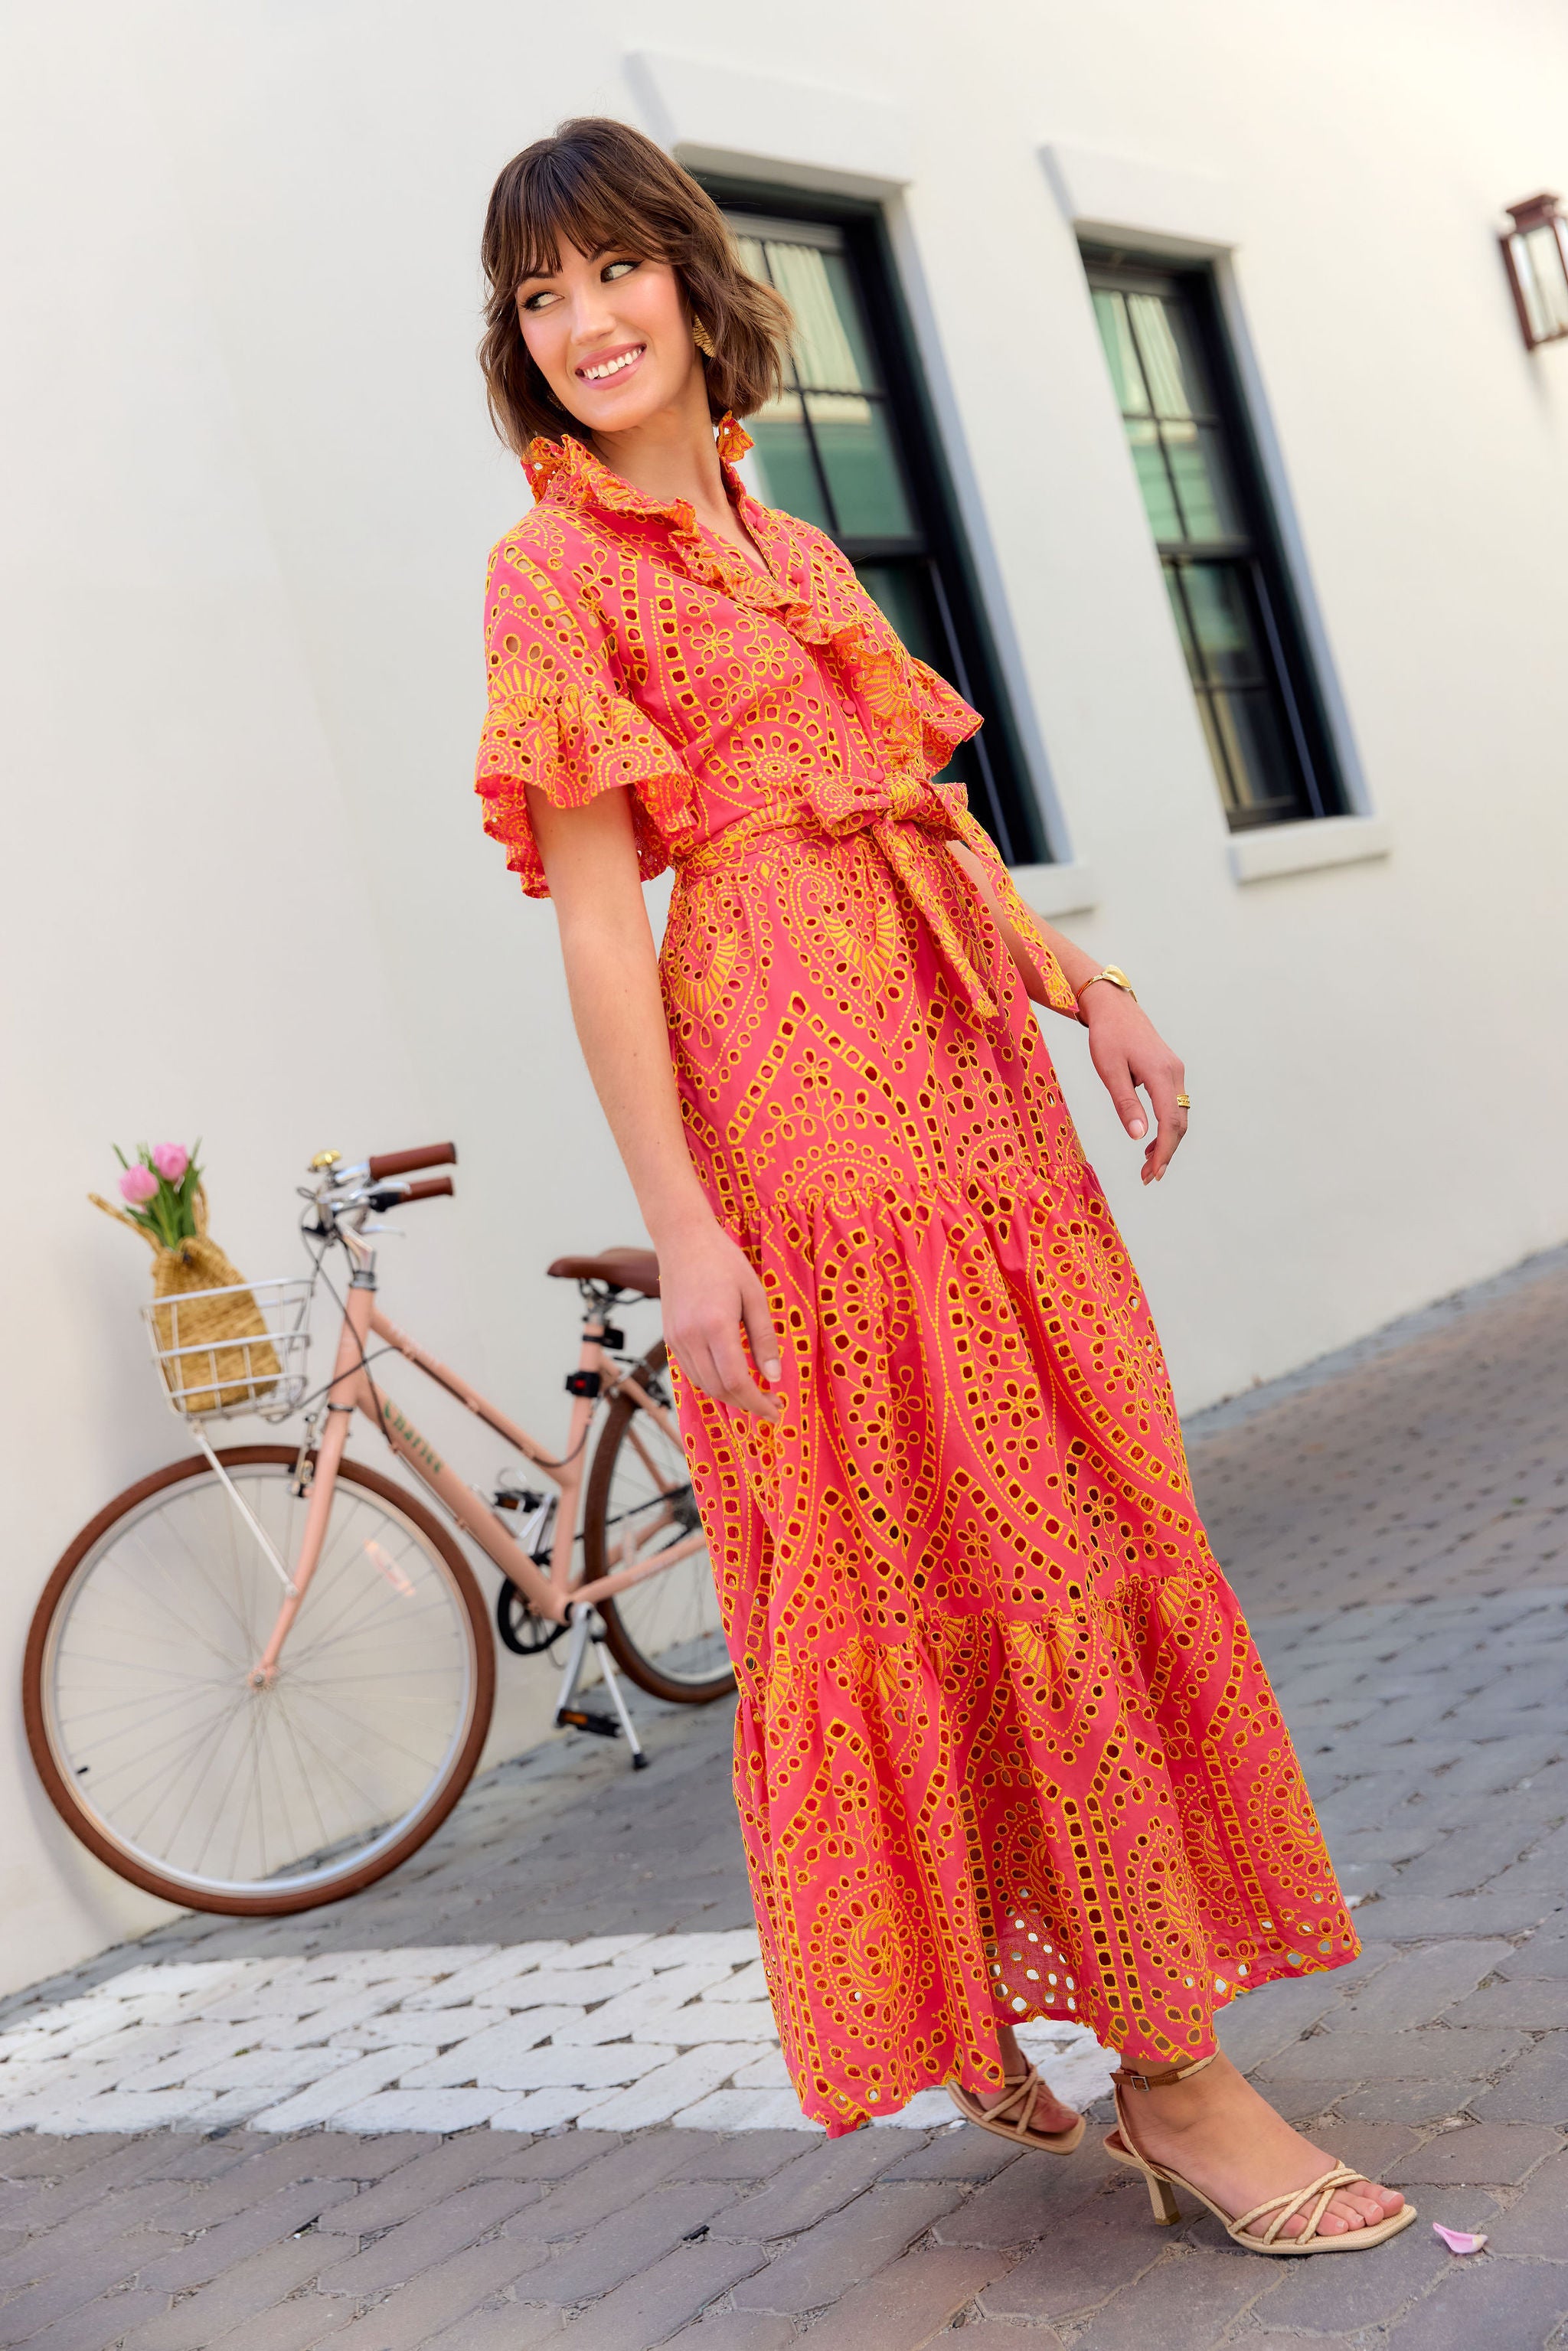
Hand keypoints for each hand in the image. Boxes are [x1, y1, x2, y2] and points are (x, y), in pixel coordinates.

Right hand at [656, 1217, 782, 1419]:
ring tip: (753, 1395)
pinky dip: (712, 1383)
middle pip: (719, 1389)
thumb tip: (774, 1376)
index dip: (757, 1403)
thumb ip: (764, 1338)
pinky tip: (730, 1378)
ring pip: (703, 1385)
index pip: (737, 1381)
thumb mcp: (755, 1295)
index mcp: (716, 1326)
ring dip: (729, 1397)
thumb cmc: (723, 1261)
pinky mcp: (669, 1337)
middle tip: (770, 1404)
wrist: (683, 1240)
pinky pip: (691, 1372)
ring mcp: (676, 1339)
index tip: (776, 1411)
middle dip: (746, 1404)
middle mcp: (691, 1337)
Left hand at [1081, 987, 1188, 1184]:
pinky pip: (1174, 1104)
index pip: (1170, 1121)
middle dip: (1167, 1152)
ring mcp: (1175, 1071)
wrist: (1114, 1008)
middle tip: (1149, 1176)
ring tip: (1148, 1164)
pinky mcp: (1170, 1071)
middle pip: (1179, 1121)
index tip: (1154, 1173)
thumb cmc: (1107, 1036)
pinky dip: (1166, 1125)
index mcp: (1160, 1073)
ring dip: (1167, 1141)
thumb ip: (1125, 1103)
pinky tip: (1151, 1140)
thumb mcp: (1109, 1070)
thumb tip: (1139, 1136)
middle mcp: (1174, 1073)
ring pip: (1179, 1114)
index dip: (1165, 1150)